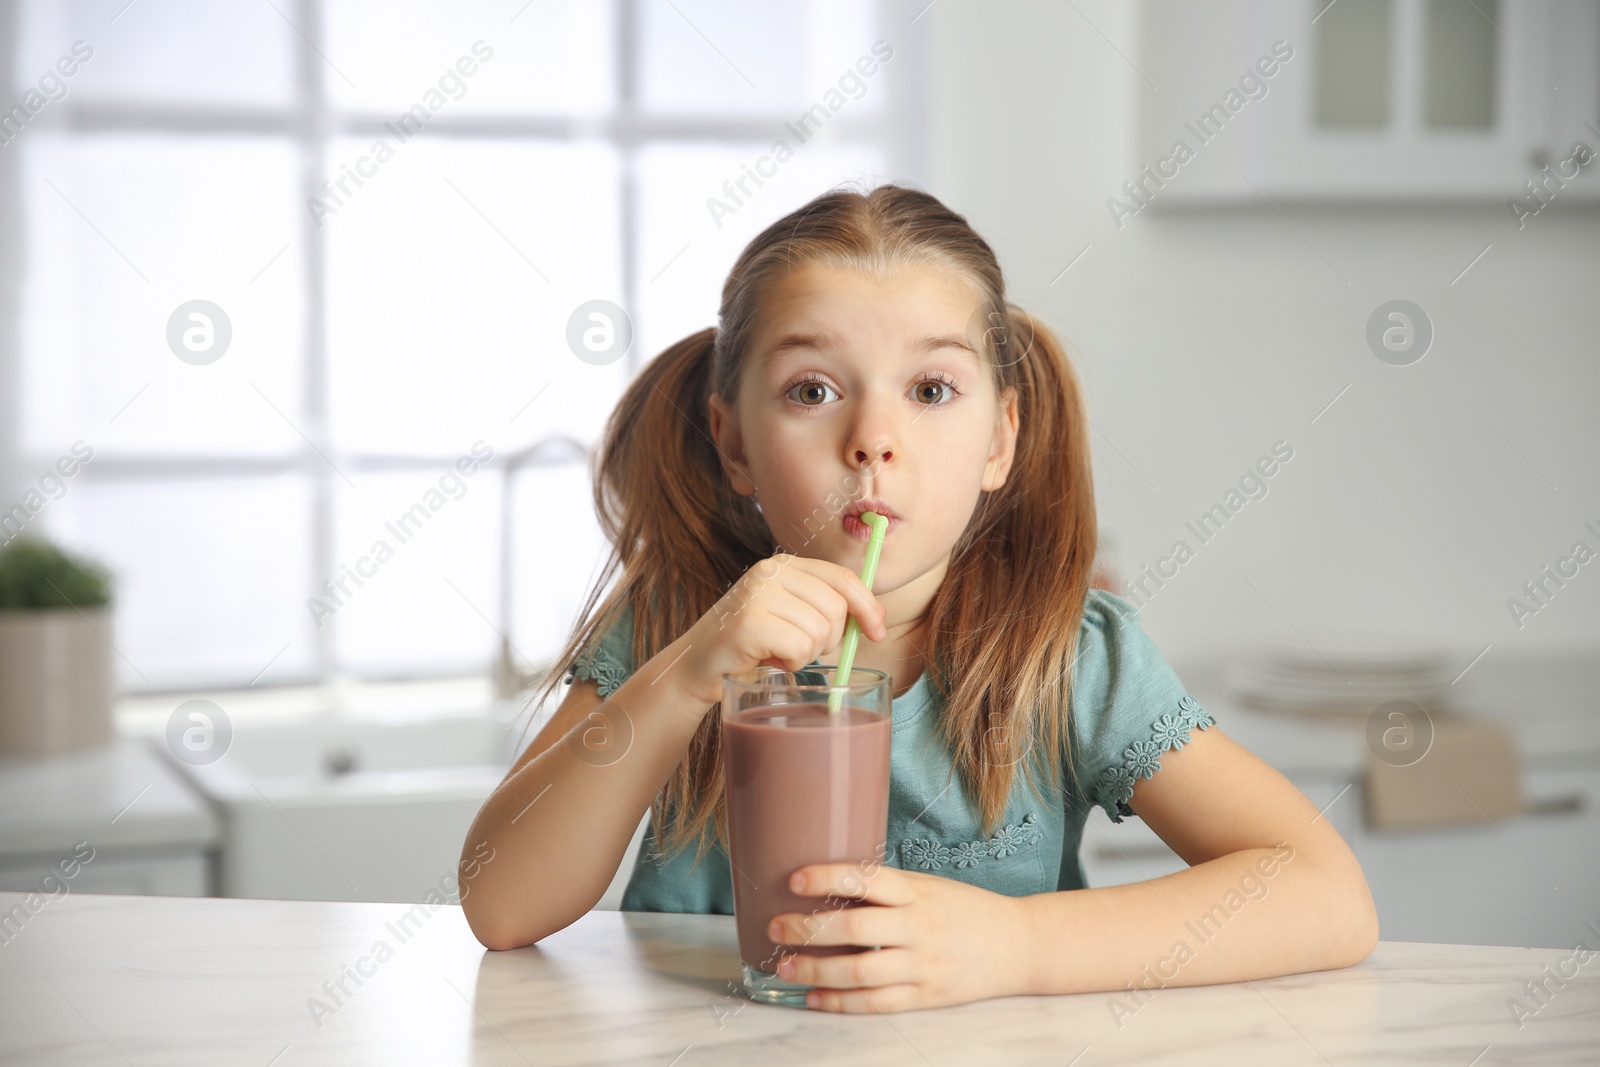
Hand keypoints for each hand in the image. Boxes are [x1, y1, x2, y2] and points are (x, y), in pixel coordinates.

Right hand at [677, 552, 886, 705]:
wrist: (698, 664)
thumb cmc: (751, 643)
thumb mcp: (791, 615)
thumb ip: (827, 608)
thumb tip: (877, 617)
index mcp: (784, 564)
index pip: (842, 577)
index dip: (868, 605)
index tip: (877, 632)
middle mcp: (771, 571)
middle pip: (836, 607)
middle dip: (830, 638)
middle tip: (803, 648)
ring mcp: (758, 594)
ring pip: (820, 630)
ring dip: (807, 654)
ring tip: (779, 652)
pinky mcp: (750, 622)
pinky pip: (801, 648)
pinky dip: (792, 663)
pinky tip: (770, 659)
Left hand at [766, 860, 1032, 1012]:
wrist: (1019, 944)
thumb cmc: (965, 909)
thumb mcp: (929, 887)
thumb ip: (886, 890)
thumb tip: (827, 886)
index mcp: (918, 892)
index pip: (867, 879)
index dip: (828, 878)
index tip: (795, 879)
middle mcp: (919, 927)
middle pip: (856, 929)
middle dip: (809, 929)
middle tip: (776, 926)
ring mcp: (923, 965)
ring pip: (860, 972)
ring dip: (816, 970)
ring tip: (785, 965)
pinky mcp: (927, 996)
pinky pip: (877, 1003)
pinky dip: (841, 1003)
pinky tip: (814, 998)